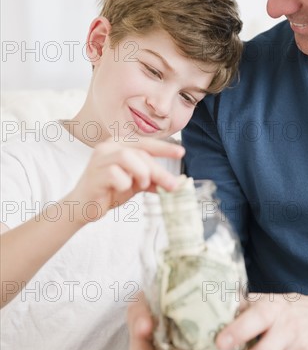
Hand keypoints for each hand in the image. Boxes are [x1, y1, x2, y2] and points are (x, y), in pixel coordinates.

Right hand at [64, 137, 183, 224]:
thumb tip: (175, 183)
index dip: (164, 148)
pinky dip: (124, 184)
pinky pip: (116, 175)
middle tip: (172, 185)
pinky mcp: (94, 173)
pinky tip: (119, 189)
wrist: (84, 207)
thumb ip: (153, 180)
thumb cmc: (109, 191)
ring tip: (141, 185)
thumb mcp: (136, 184)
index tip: (181, 152)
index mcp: (120, 144)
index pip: (146, 143)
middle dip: (158, 171)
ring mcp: (100, 158)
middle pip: (141, 153)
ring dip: (141, 174)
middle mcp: (109, 146)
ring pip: (128, 158)